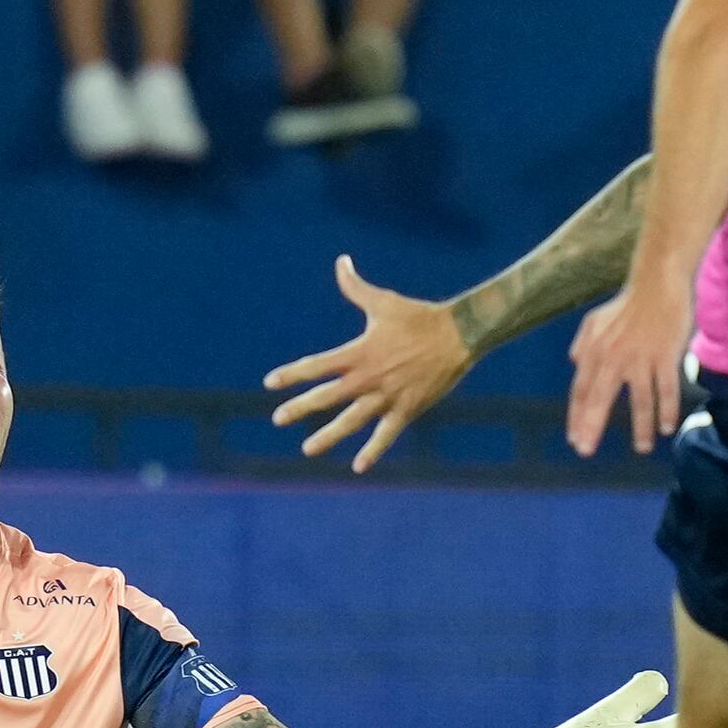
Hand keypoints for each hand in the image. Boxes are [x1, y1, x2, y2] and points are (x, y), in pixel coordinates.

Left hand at [264, 255, 476, 473]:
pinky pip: (386, 435)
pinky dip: (373, 451)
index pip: (316, 366)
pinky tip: (358, 467)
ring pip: (351, 421)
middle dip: (300, 408)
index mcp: (358, 352)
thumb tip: (340, 261)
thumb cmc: (418, 316)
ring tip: (307, 449)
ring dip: (328, 436)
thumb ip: (354, 286)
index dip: (292, 374)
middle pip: (326, 397)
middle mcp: (367, 377)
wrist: (458, 333)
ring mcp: (386, 396)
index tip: (270, 383)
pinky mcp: (407, 409)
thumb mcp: (383, 300)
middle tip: (277, 419)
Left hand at [565, 280, 693, 456]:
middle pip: (599, 400)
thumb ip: (581, 346)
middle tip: (586, 451)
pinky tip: (666, 428)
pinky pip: (666, 388)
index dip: (577, 417)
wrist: (656, 283)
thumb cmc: (626, 304)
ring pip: (639, 400)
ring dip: (640, 427)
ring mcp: (640, 358)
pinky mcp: (665, 355)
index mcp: (594, 353)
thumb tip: (575, 366)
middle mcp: (613, 358)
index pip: (580, 391)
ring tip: (641, 448)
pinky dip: (667, 409)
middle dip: (592, 427)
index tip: (576, 439)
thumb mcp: (593, 322)